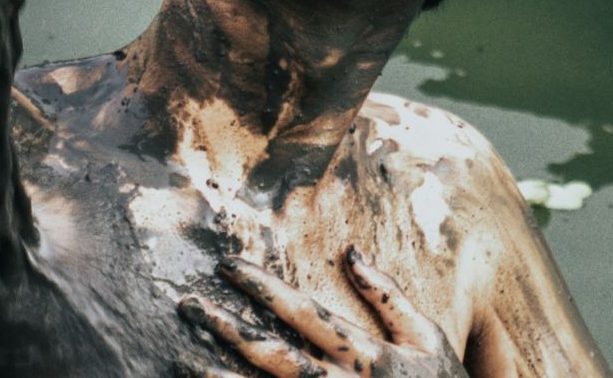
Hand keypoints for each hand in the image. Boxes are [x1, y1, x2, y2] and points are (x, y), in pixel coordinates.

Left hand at [177, 247, 468, 377]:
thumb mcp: (427, 338)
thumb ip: (388, 296)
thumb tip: (350, 251)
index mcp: (369, 356)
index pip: (305, 314)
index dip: (263, 288)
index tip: (227, 265)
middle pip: (275, 356)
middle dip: (228, 330)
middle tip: (188, 305)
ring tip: (185, 360)